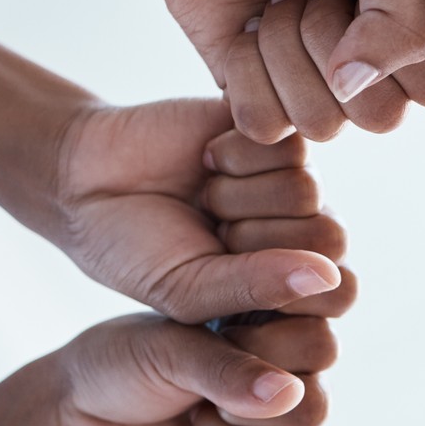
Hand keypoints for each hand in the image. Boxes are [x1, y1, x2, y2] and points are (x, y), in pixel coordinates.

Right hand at [42, 100, 342, 322]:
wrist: (85, 181)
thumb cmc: (137, 250)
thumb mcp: (188, 291)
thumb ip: (256, 289)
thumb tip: (329, 275)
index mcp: (292, 284)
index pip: (339, 293)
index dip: (281, 289)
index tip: (222, 280)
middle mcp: (301, 232)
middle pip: (330, 239)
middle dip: (255, 241)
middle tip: (210, 232)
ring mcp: (291, 181)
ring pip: (307, 191)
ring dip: (238, 198)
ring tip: (204, 197)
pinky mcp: (274, 132)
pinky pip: (288, 145)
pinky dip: (234, 156)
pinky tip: (207, 160)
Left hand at [43, 313, 333, 425]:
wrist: (77, 418)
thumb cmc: (120, 364)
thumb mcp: (166, 349)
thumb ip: (226, 366)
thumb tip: (288, 393)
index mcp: (274, 329)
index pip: (321, 341)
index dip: (275, 349)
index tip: (221, 338)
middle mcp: (285, 382)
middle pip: (315, 407)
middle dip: (245, 407)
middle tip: (200, 394)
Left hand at [99, 0, 424, 142]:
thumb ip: (402, 12)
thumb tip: (353, 87)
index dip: (394, 38)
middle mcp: (381, 69)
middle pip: (380, 117)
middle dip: (329, 40)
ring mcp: (322, 91)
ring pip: (320, 124)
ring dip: (283, 49)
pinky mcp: (264, 102)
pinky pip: (267, 127)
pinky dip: (244, 70)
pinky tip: (243, 26)